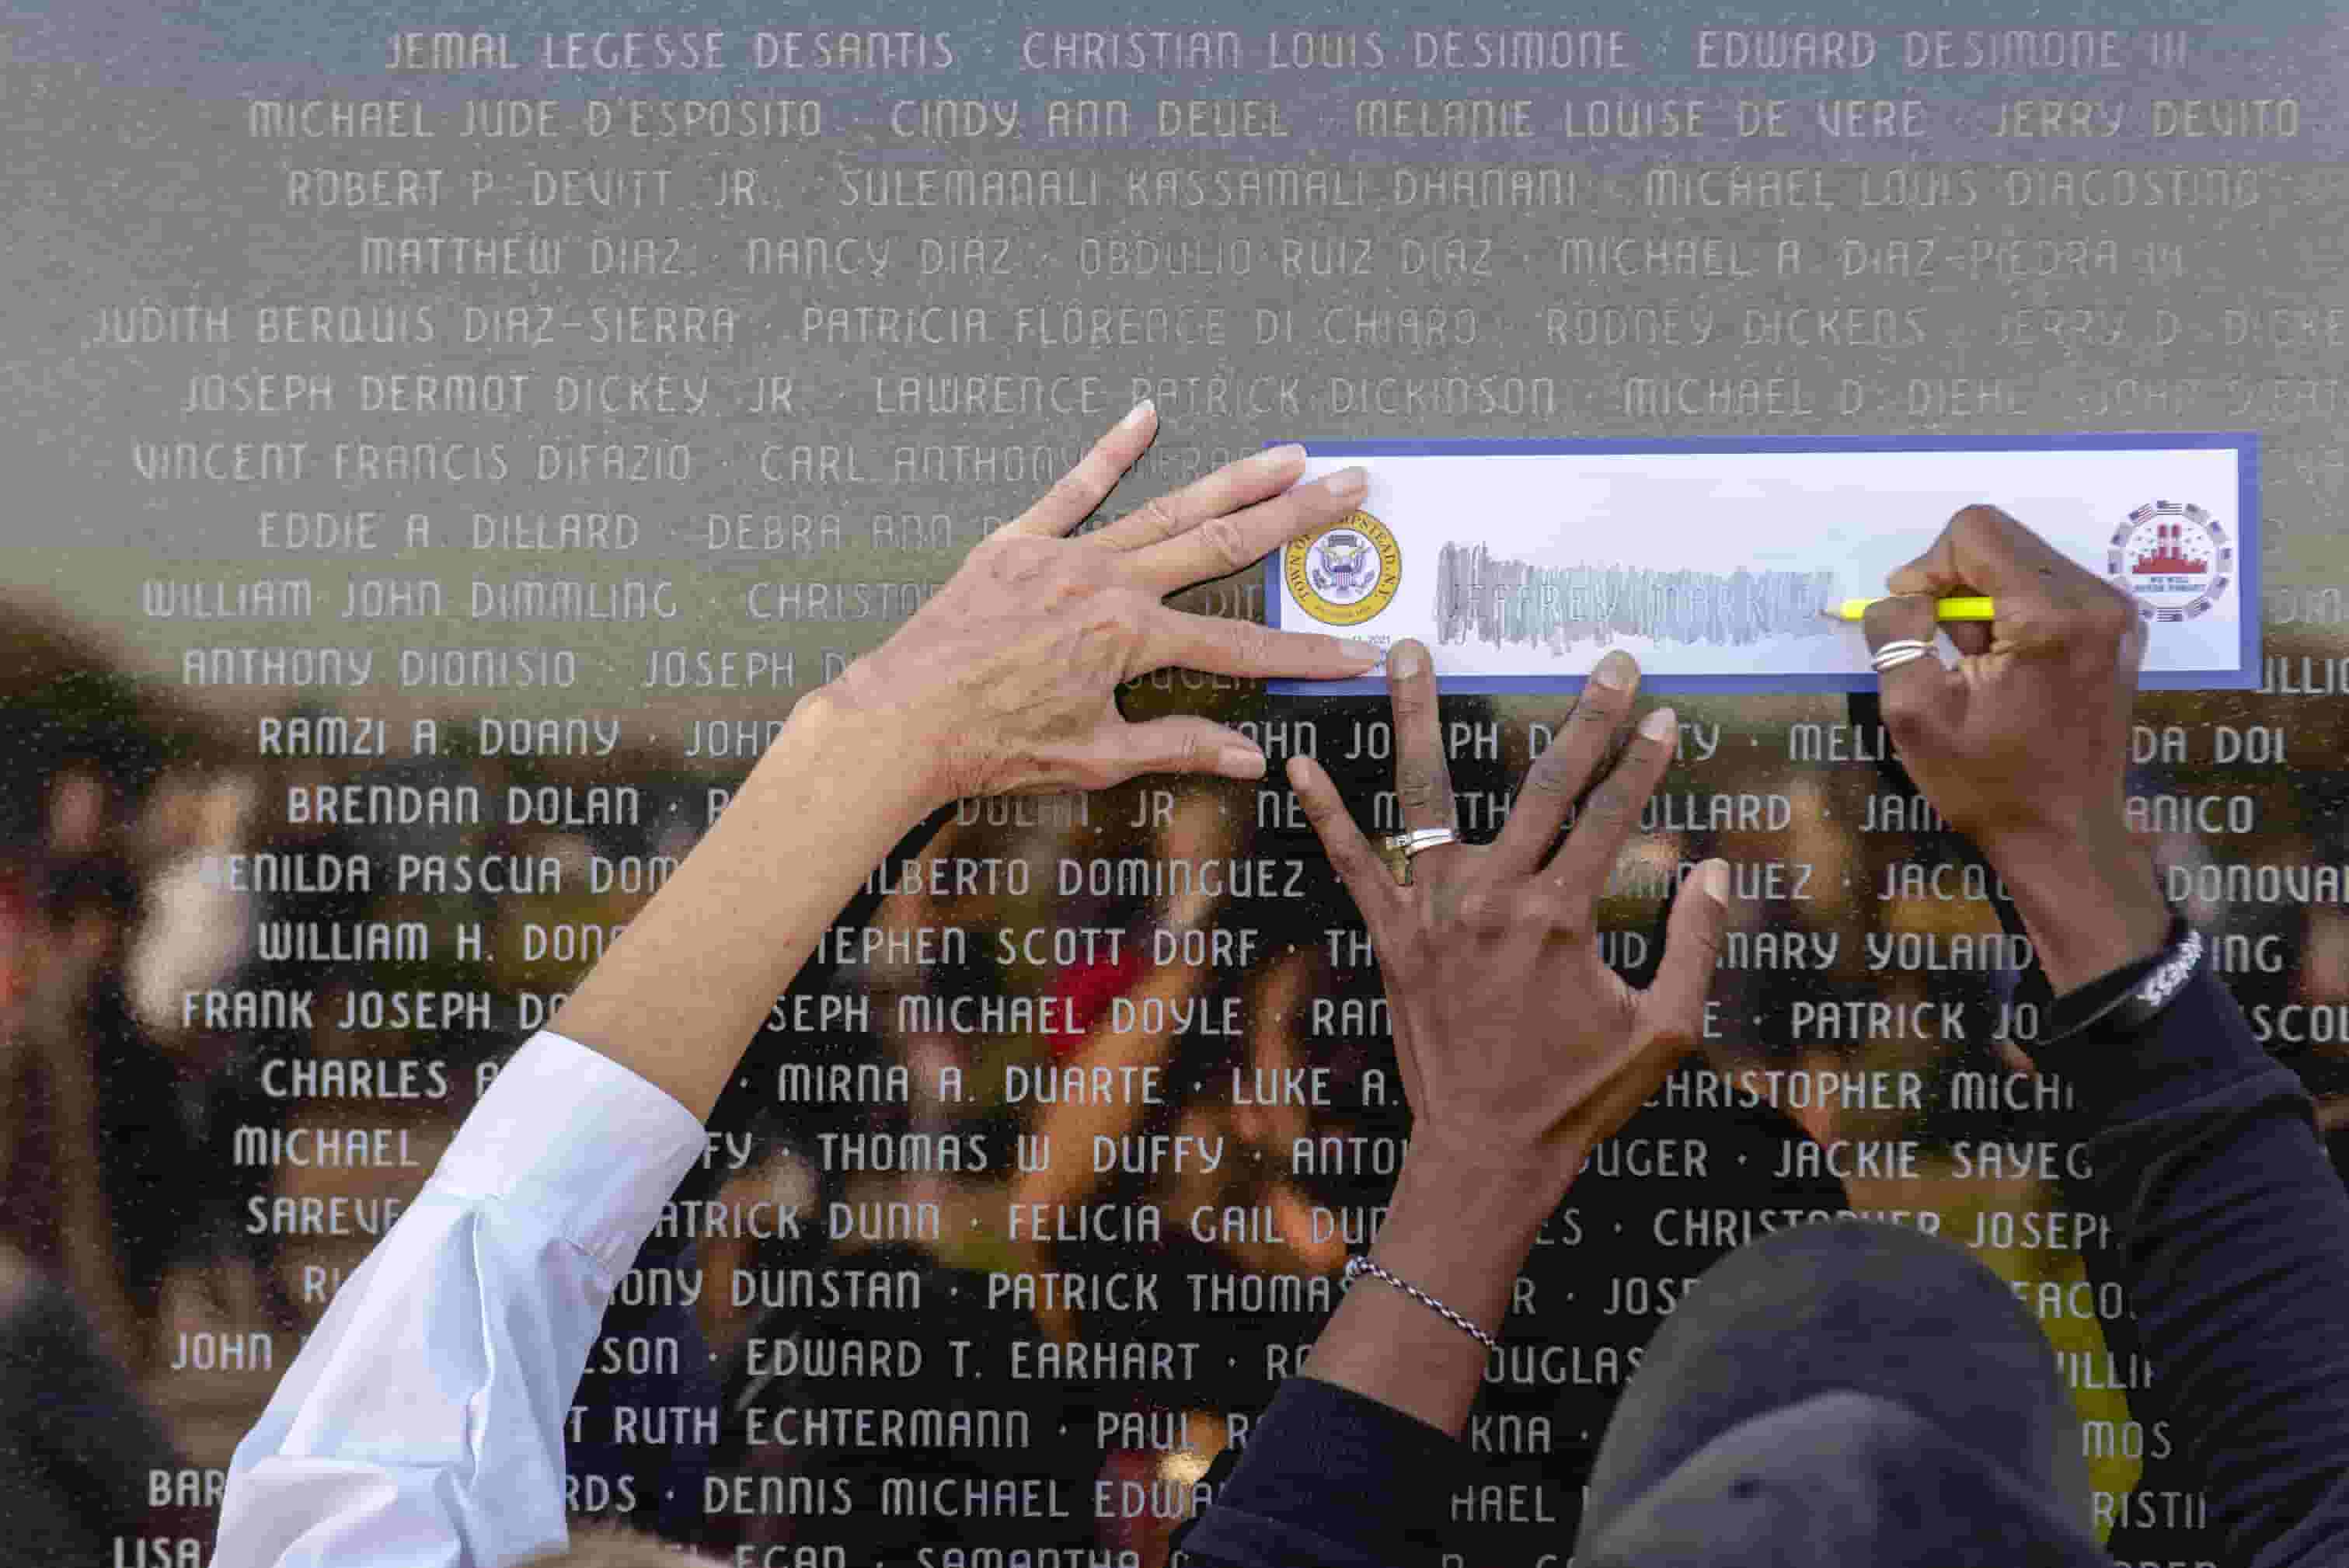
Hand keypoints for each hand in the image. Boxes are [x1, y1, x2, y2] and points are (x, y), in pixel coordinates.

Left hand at [820, 404, 1378, 803]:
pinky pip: (1071, 489)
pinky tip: (1145, 415)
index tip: (1357, 650)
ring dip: (1232, 479)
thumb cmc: (994, 745)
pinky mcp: (1018, 542)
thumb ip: (1179, 747)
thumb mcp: (1097, 757)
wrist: (904, 719)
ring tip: (1287, 454)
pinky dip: (1109, 452)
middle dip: (1294, 519)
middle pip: (1222, 544)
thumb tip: (1249, 758)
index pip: (1241, 648)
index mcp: (1131, 640)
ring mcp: (1065, 555)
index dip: (1305, 654)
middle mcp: (1108, 584)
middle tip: (1349, 487)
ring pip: (1165, 507)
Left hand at [1287, 639, 1730, 1200]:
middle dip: (1585, 721)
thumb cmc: (1578, 1095)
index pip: (1612, 817)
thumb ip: (1695, 944)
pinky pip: (1352, 865)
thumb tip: (1719, 869)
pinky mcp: (1390, 938)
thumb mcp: (1664, 1029)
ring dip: (1418, 717)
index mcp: (1561, 917)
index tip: (1665, 714)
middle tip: (1610, 664)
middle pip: (1542, 787)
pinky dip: (1324, 814)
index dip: (1644, 763)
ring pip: (1427, 796)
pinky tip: (1297, 762)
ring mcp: (1433, 914)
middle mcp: (1493, 899)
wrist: (1487, 1151)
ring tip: (1407, 648)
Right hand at [1863, 504, 2166, 988]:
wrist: (2066, 836)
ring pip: (2024, 557)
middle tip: (1941, 645)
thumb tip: (1902, 595)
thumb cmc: (1989, 785)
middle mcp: (2096, 602)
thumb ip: (1897, 634)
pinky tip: (2006, 664)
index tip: (1914, 619)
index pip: (1975, 531)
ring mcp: (2116, 615)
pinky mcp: (2119, 631)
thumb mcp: (1915, 714)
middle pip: (2001, 538)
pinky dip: (2014, 610)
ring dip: (1984, 598)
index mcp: (2050, 617)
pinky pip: (2050, 585)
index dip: (1927, 567)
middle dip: (1955, 582)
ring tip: (1975, 662)